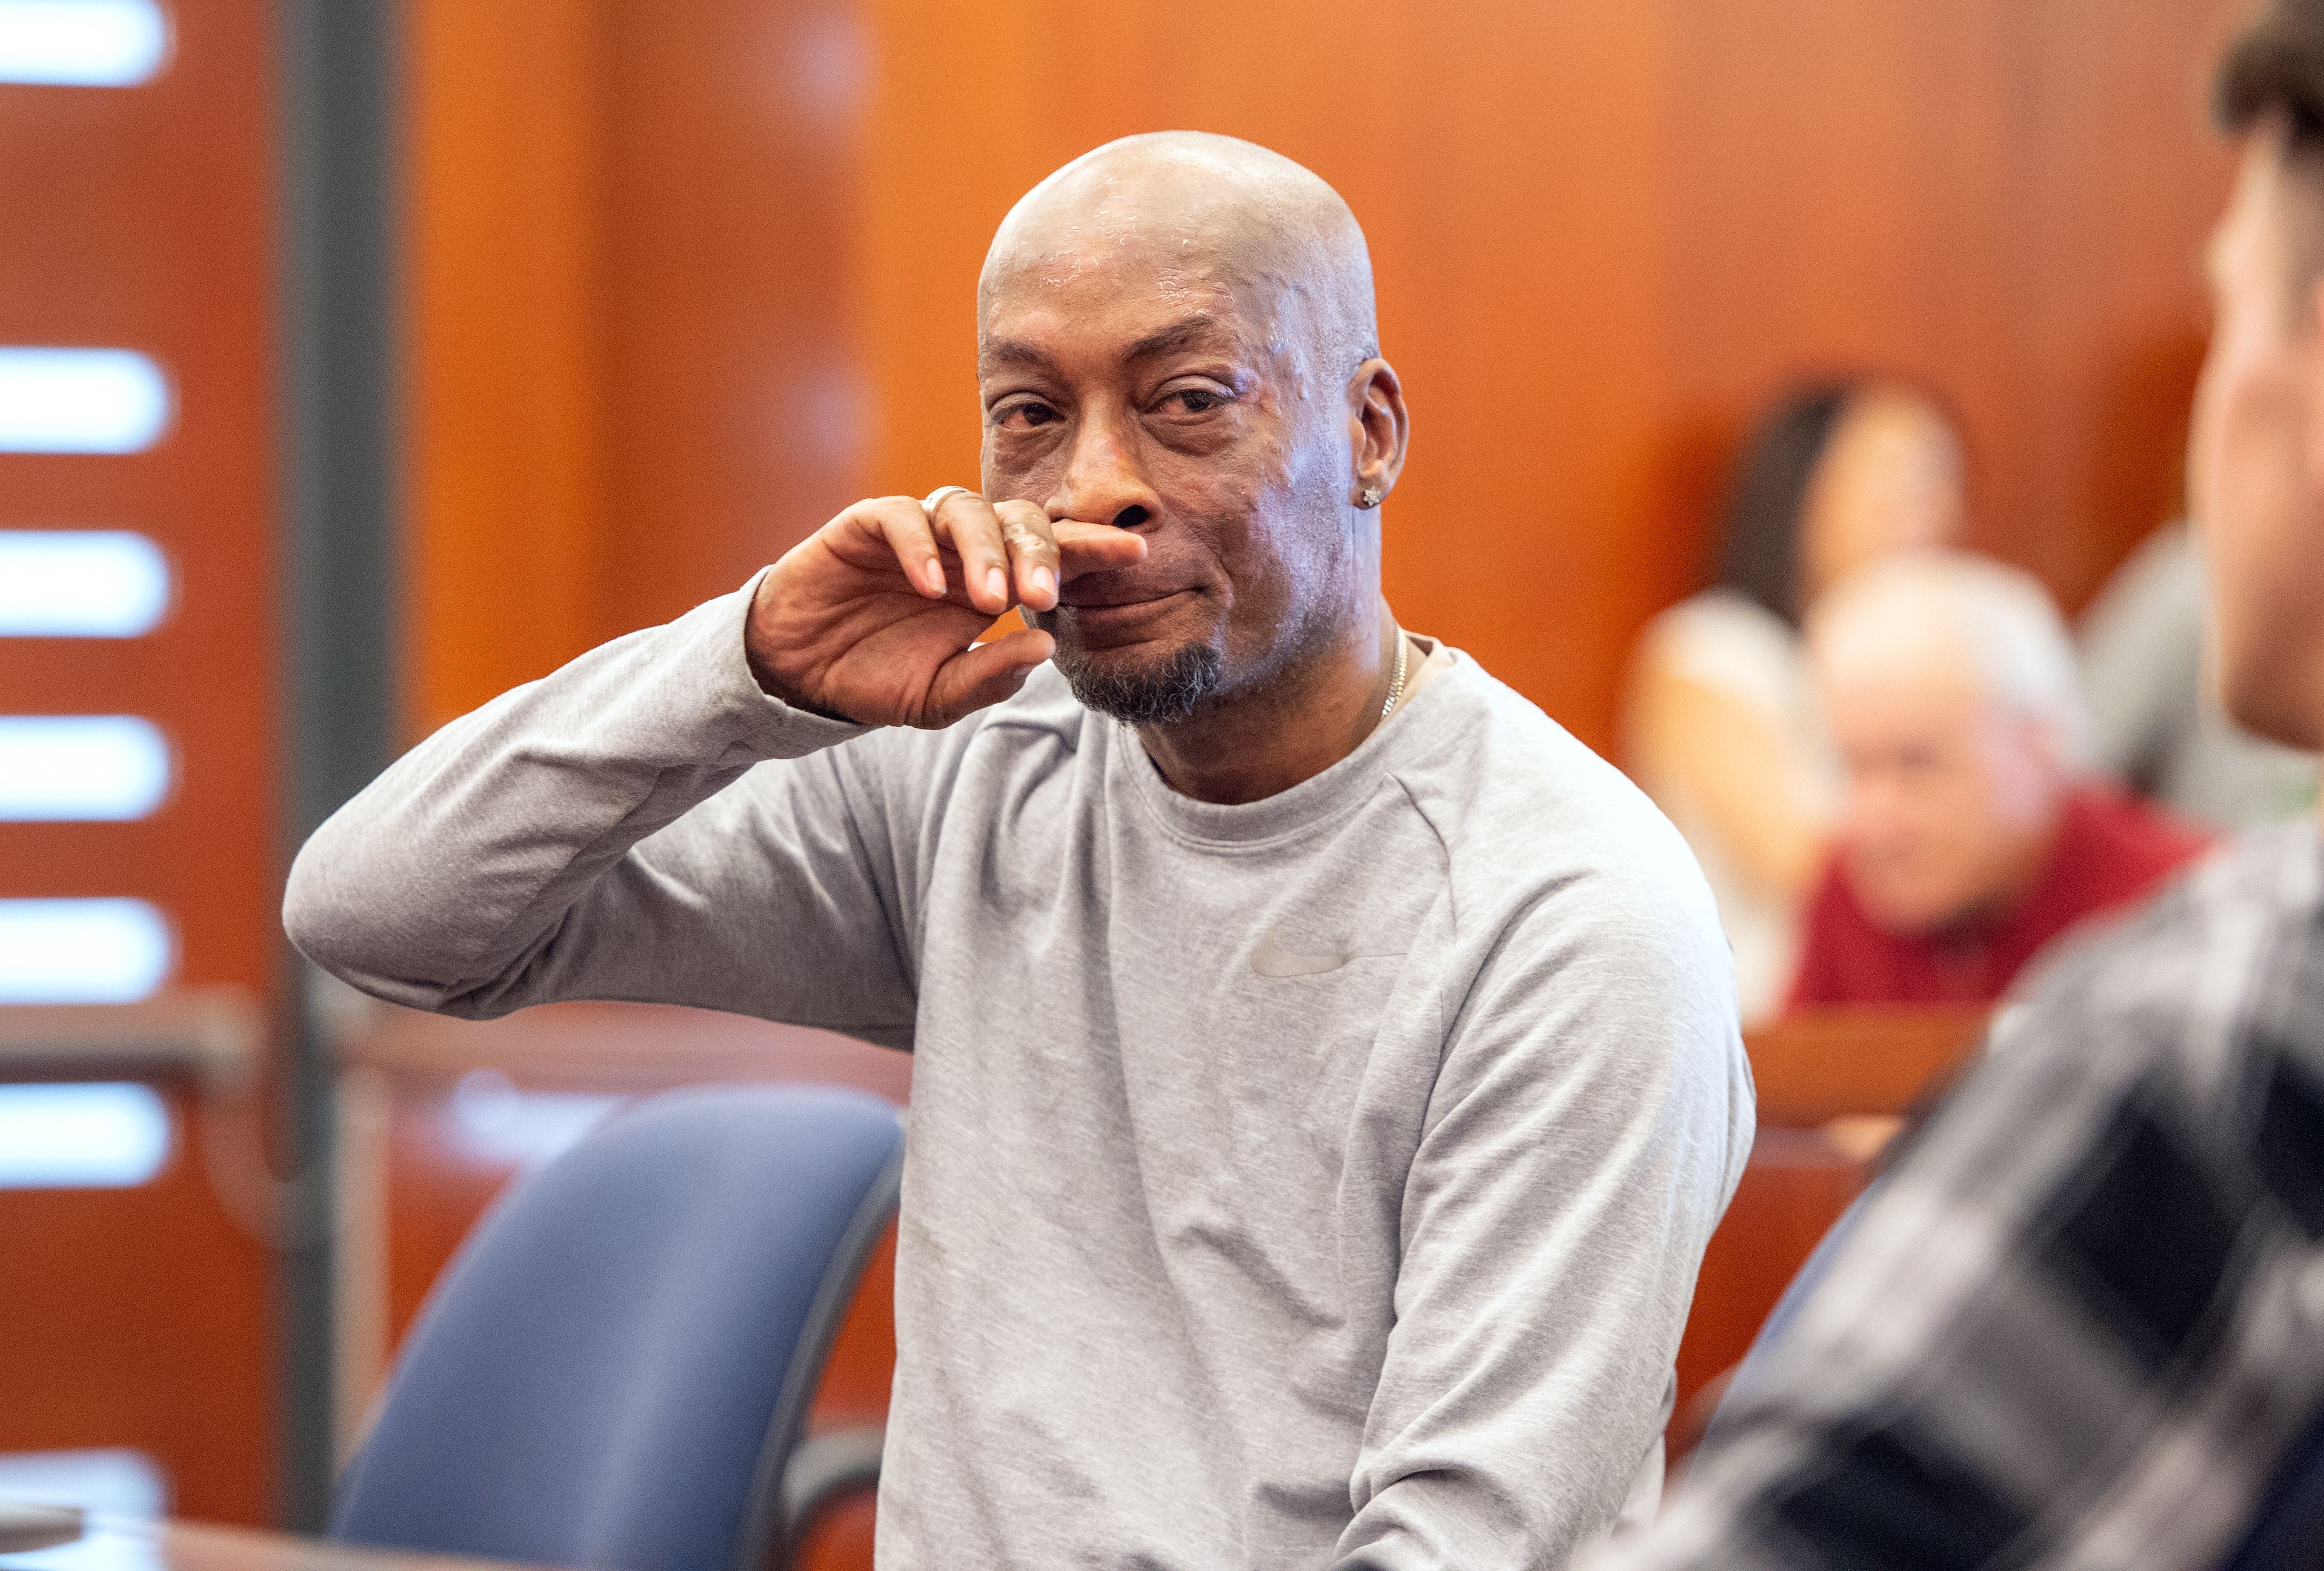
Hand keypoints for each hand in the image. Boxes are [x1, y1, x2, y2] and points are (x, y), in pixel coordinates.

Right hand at [746, 492, 1146, 726]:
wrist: (799, 677)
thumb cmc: (876, 678)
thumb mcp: (938, 697)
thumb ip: (990, 676)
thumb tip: (1044, 647)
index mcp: (992, 582)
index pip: (1053, 552)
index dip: (1092, 548)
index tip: (1136, 555)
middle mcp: (960, 548)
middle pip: (1018, 520)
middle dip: (1040, 552)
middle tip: (1044, 597)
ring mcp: (915, 532)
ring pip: (966, 507)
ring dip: (985, 549)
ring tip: (990, 599)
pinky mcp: (865, 526)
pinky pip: (900, 516)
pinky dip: (919, 546)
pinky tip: (931, 586)